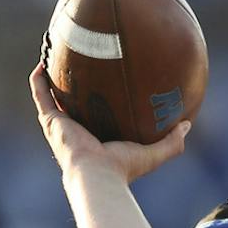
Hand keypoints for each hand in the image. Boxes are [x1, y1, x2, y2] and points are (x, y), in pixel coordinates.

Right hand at [30, 62, 189, 182]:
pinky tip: (44, 59)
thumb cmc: (124, 168)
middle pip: (71, 103)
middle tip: (77, 61)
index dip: (97, 100)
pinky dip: (39, 78)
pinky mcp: (50, 120)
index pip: (95, 116)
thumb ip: (172, 141)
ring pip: (51, 95)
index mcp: (96, 137)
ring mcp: (60, 125)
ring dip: (50, 75)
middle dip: (71, 85)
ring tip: (53, 52)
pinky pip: (41, 93)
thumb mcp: (154, 153)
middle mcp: (75, 130)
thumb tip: (188, 124)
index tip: (104, 81)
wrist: (98, 175)